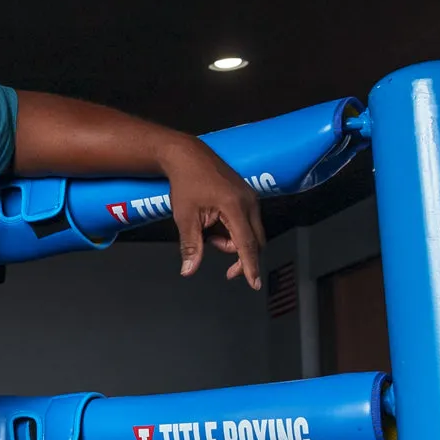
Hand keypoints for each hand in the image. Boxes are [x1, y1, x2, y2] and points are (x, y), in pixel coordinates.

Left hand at [158, 135, 266, 288]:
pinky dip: (233, 231)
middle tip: (222, 264)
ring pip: (251, 233)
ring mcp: (251, 198)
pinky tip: (214, 224)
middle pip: (255, 241)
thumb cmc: (185, 183)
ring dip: (233, 242)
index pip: (247, 244)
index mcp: (235, 207)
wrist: (188, 156)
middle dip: (240, 256)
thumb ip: (191, 245)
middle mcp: (249, 202)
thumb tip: (189, 270)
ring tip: (208, 232)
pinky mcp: (248, 196)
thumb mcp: (184, 217)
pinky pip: (247, 222)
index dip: (250, 266)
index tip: (254, 283)